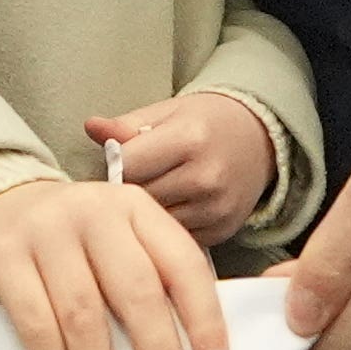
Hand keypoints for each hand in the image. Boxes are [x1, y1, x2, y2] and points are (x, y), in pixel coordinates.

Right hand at [0, 173, 230, 349]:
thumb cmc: (74, 241)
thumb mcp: (119, 240)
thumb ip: (151, 281)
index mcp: (136, 209)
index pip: (182, 263)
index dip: (204, 317)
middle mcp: (95, 213)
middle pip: (137, 294)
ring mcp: (46, 232)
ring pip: (83, 315)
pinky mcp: (2, 256)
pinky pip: (34, 322)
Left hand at [91, 90, 276, 245]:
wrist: (259, 140)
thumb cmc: (205, 123)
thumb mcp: (167, 112)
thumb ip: (126, 125)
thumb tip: (91, 127)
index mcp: (189, 138)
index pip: (128, 164)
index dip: (115, 165)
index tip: (116, 163)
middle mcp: (205, 176)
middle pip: (139, 196)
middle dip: (128, 191)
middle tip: (129, 182)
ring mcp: (215, 208)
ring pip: (154, 222)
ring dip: (145, 214)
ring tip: (150, 195)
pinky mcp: (222, 230)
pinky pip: (175, 237)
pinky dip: (166, 228)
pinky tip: (170, 210)